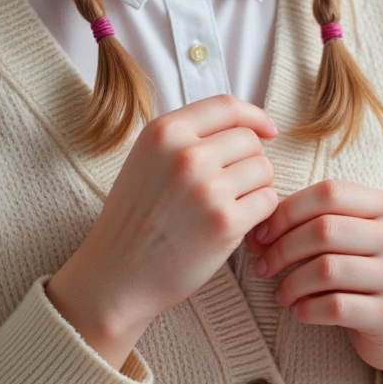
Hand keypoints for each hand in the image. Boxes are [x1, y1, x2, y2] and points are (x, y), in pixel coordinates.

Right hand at [47, 95, 278, 369]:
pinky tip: (236, 224)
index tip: (267, 131)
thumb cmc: (134, 220)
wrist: (115, 277)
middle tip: (232, 186)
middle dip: (250, 161)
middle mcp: (185, 154)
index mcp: (163, 132)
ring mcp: (207, 188)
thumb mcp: (146, 161)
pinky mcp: (225, 223)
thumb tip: (244, 126)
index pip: (227, 106)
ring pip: (264, 169)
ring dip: (256, 187)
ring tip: (231, 206)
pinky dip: (260, 213)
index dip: (254, 116)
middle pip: (250, 140)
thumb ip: (186, 138)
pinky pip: (267, 201)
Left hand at [245, 180, 382, 383]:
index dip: (286, 211)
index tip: (261, 234)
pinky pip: (334, 307)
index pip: (329, 193)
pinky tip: (300, 311)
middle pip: (324, 230)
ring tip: (281, 294)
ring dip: (290, 283)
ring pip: (326, 269)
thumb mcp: (357, 238)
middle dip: (282, 249)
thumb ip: (319, 221)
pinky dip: (306, 309)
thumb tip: (259, 227)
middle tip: (263, 267)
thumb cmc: (370, 274)